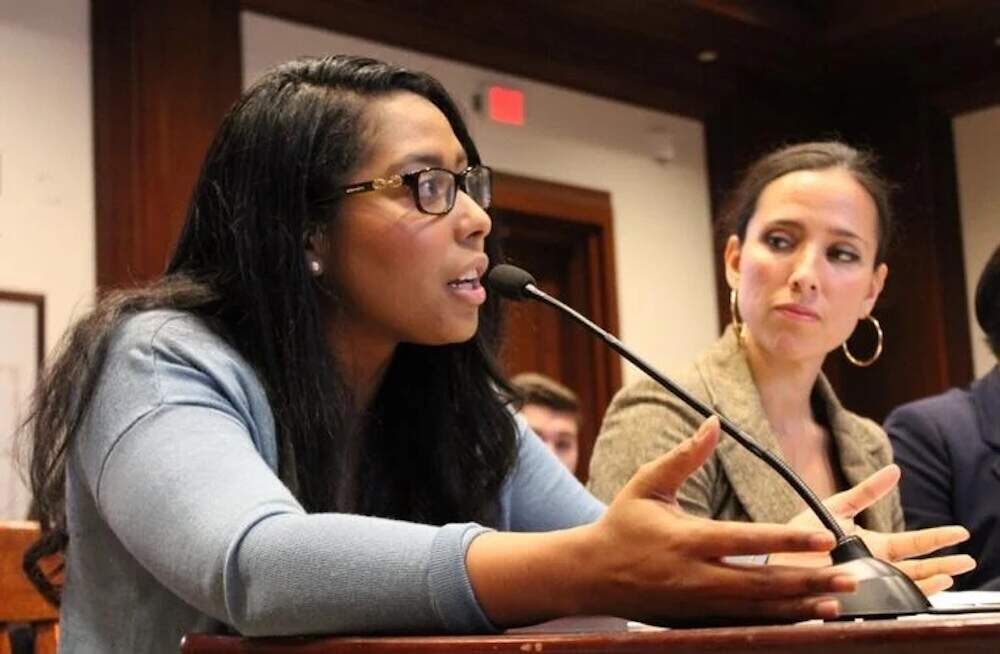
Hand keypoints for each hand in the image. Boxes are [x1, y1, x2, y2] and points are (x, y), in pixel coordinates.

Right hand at [577, 416, 856, 622]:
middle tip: (850, 575)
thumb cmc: (621, 524)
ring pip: (759, 609)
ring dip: (801, 604)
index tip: (825, 538)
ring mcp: (699, 603)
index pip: (746, 539)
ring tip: (839, 599)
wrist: (591, 575)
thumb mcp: (648, 484)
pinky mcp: (698, 619)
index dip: (787, 539)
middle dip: (809, 579)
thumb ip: (684, 456)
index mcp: (687, 539)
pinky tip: (807, 616)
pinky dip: (779, 621)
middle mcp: (697, 576)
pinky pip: (746, 623)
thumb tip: (714, 423)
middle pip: (763, 582)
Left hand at [776, 465, 974, 594]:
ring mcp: (865, 582)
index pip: (912, 544)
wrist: (772, 555)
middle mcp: (874, 566)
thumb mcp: (836, 507)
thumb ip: (865, 492)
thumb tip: (894, 470)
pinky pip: (881, 600)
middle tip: (967, 560)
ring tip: (949, 575)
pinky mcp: (851, 596)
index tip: (959, 533)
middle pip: (916, 568)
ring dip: (928, 581)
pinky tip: (915, 590)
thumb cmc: (802, 533)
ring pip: (905, 585)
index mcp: (873, 545)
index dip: (937, 538)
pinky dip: (900, 595)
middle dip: (944, 564)